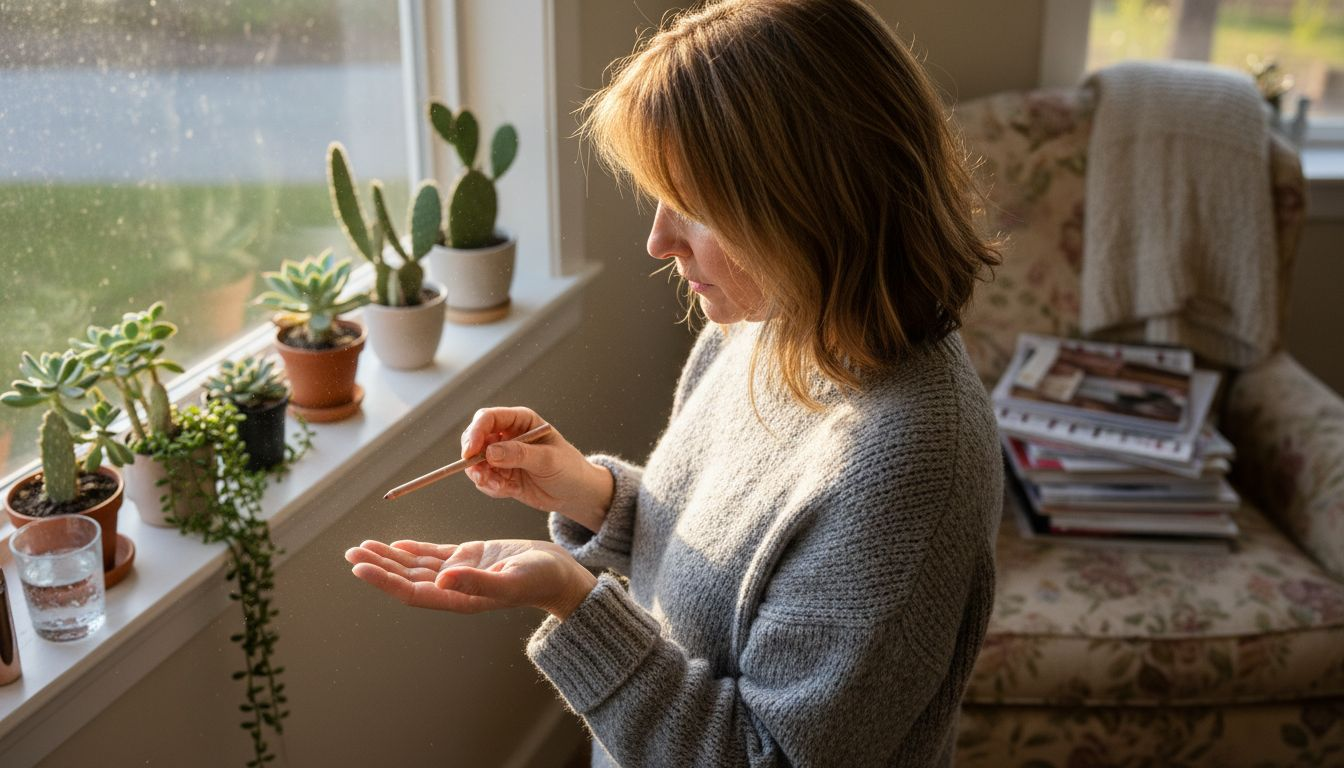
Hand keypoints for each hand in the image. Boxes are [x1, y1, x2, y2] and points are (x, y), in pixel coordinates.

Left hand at [345, 538, 597, 619]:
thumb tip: (443, 578)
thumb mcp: (511, 578)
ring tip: (362, 547)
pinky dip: (413, 549)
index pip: (412, 591)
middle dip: (378, 566)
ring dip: (389, 557)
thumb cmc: (540, 579)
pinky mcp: (469, 558)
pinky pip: (434, 554)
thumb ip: (477, 581)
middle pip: (407, 577)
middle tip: (351, 553)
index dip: (384, 581)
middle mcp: (454, 587)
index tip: (360, 568)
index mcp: (460, 598)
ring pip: (416, 565)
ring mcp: (460, 572)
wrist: (560, 574)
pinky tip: (395, 544)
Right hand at [461, 407, 612, 532]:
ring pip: (475, 461)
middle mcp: (507, 435)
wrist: (575, 493)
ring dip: (482, 476)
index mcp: (520, 420)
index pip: (488, 418)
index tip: (471, 451)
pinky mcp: (501, 474)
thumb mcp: (548, 459)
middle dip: (473, 457)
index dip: (475, 432)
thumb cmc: (568, 468)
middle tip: (480, 474)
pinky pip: (484, 479)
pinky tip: (508, 491)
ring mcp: (502, 455)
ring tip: (500, 486)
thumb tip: (490, 452)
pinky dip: (491, 487)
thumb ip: (519, 454)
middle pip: (475, 438)